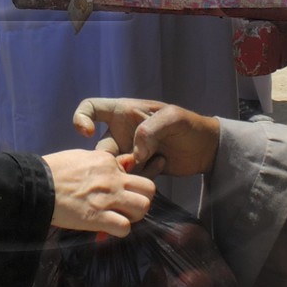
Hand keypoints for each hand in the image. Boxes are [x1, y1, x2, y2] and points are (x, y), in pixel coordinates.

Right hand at [42, 148, 155, 235]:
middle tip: (128, 207)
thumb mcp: (82, 157)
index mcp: (107, 161)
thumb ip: (106, 161)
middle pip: (149, 189)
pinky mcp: (97, 217)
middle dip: (142, 200)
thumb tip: (125, 162)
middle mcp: (112, 178)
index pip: (135, 171)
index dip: (129, 185)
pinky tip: (109, 229)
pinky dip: (120, 231)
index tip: (118, 193)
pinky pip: (125, 227)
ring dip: (134, 216)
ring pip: (142, 208)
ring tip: (120, 218)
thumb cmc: (54, 170)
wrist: (36, 184)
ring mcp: (107, 198)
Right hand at [72, 98, 220, 176]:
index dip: (81, 118)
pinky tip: (162, 163)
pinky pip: (130, 178)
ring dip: (129, 170)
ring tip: (155, 159)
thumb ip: (150, 130)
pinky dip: (143, 176)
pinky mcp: (138, 170)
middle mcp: (121, 133)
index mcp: (123, 112)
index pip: (90, 108)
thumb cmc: (188, 125)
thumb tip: (134, 154)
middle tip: (133, 161)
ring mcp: (128, 153)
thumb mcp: (172, 118)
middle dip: (112, 159)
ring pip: (113, 167)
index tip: (88, 133)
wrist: (205, 148)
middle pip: (99, 149)